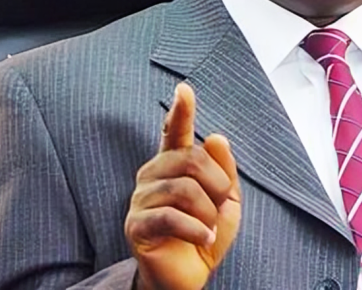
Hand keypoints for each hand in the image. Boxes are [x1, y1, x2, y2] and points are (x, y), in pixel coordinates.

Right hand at [125, 83, 241, 289]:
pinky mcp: (136, 225)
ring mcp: (141, 199)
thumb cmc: (204, 235)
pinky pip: (172, 216)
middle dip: (216, 184)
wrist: (188, 276)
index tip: (185, 90)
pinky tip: (202, 238)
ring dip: (207, 212)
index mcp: (174, 165)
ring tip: (207, 228)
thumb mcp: (226, 201)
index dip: (181, 111)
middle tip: (219, 206)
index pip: (175, 132)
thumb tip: (216, 137)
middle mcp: (153, 175)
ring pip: (184, 188)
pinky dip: (197, 229)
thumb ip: (223, 169)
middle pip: (190, 159)